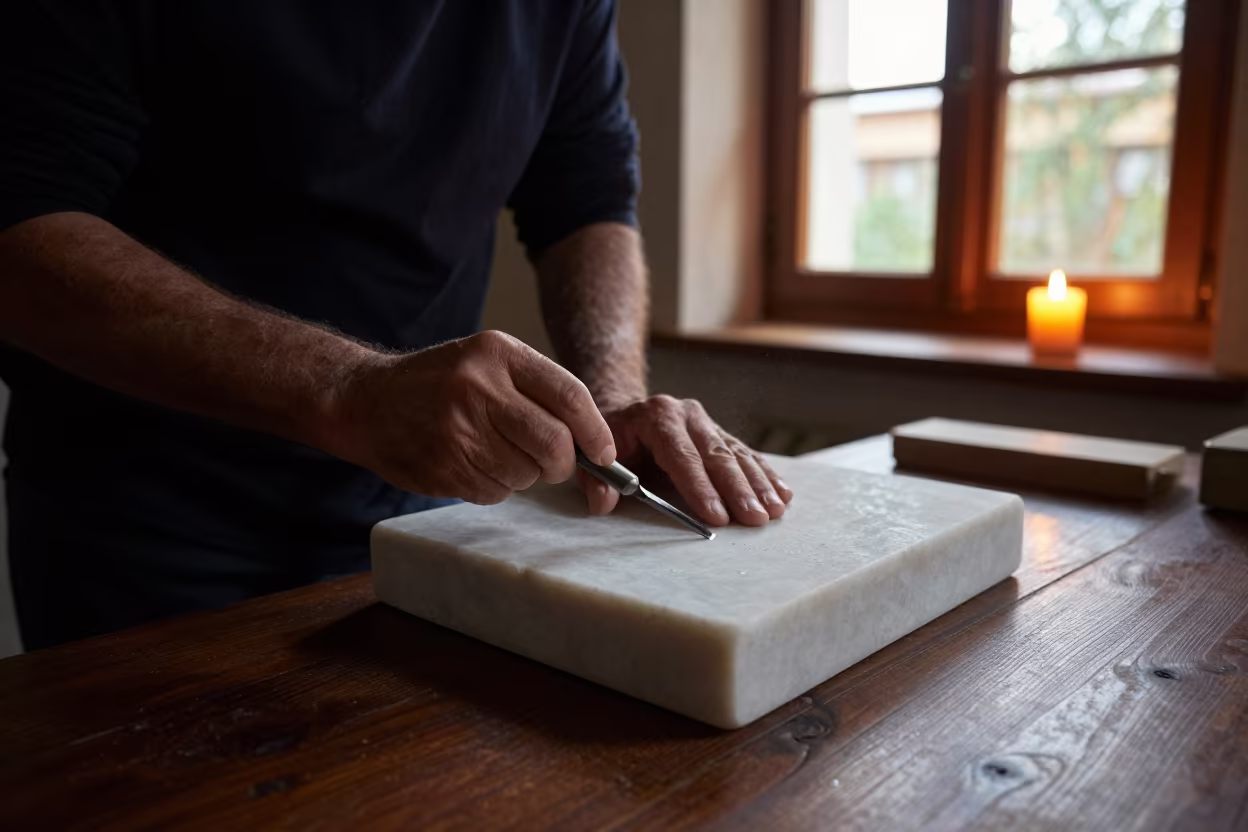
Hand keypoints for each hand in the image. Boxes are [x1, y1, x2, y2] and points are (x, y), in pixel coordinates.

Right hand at [324, 330, 615, 503]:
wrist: (364, 401)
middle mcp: (478, 387)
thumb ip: (536, 390)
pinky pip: (495, 492)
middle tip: (555, 465)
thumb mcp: (485, 362)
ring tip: (496, 455)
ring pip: (526, 474)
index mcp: (497, 353)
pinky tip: (471, 464)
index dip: (596, 431)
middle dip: (563, 464)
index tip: (605, 453)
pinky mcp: (443, 466)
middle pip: (554, 443)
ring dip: (524, 476)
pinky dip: (495, 486)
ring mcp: (458, 429)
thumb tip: (592, 441)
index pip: (569, 396)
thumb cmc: (438, 383)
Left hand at [578, 395, 792, 526]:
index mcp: (655, 416)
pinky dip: (766, 475)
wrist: (625, 414)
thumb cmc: (610, 442)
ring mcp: (707, 422)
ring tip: (775, 511)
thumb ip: (596, 480)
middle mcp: (687, 414)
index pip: (680, 454)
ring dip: (759, 485)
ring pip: (737, 455)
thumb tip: (604, 503)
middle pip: (716, 455)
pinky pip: (747, 455)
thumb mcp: (593, 457)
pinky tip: (783, 494)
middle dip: (738, 490)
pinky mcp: (721, 434)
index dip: (700, 487)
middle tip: (755, 518)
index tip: (716, 516)